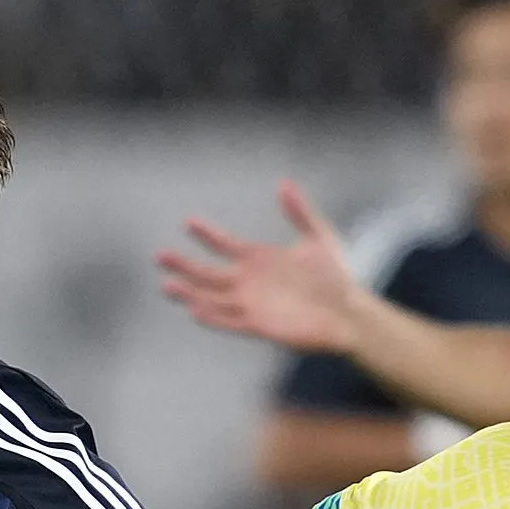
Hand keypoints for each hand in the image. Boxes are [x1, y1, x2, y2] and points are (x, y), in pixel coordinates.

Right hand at [156, 181, 367, 353]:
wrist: (349, 313)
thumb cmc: (335, 277)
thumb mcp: (319, 237)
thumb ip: (299, 211)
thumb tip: (284, 183)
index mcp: (259, 259)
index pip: (224, 244)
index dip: (207, 234)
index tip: (189, 222)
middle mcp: (249, 282)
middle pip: (208, 273)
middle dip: (185, 265)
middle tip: (160, 255)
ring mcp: (252, 304)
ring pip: (212, 298)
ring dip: (190, 293)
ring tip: (167, 285)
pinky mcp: (260, 325)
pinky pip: (230, 321)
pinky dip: (212, 316)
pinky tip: (194, 309)